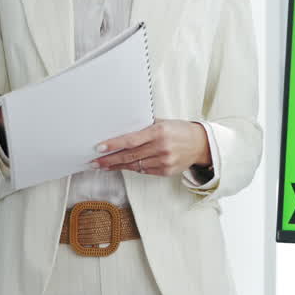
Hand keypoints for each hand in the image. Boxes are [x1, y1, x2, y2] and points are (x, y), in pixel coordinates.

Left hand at [90, 120, 210, 176]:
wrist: (200, 144)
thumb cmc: (180, 130)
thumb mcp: (163, 122)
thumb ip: (144, 127)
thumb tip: (121, 130)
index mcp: (159, 132)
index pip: (131, 140)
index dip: (113, 145)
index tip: (99, 148)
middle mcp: (161, 147)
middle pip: (129, 155)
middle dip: (109, 160)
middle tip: (94, 162)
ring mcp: (164, 161)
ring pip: (134, 165)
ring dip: (117, 166)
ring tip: (103, 165)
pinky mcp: (165, 171)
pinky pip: (144, 170)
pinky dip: (132, 168)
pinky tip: (122, 166)